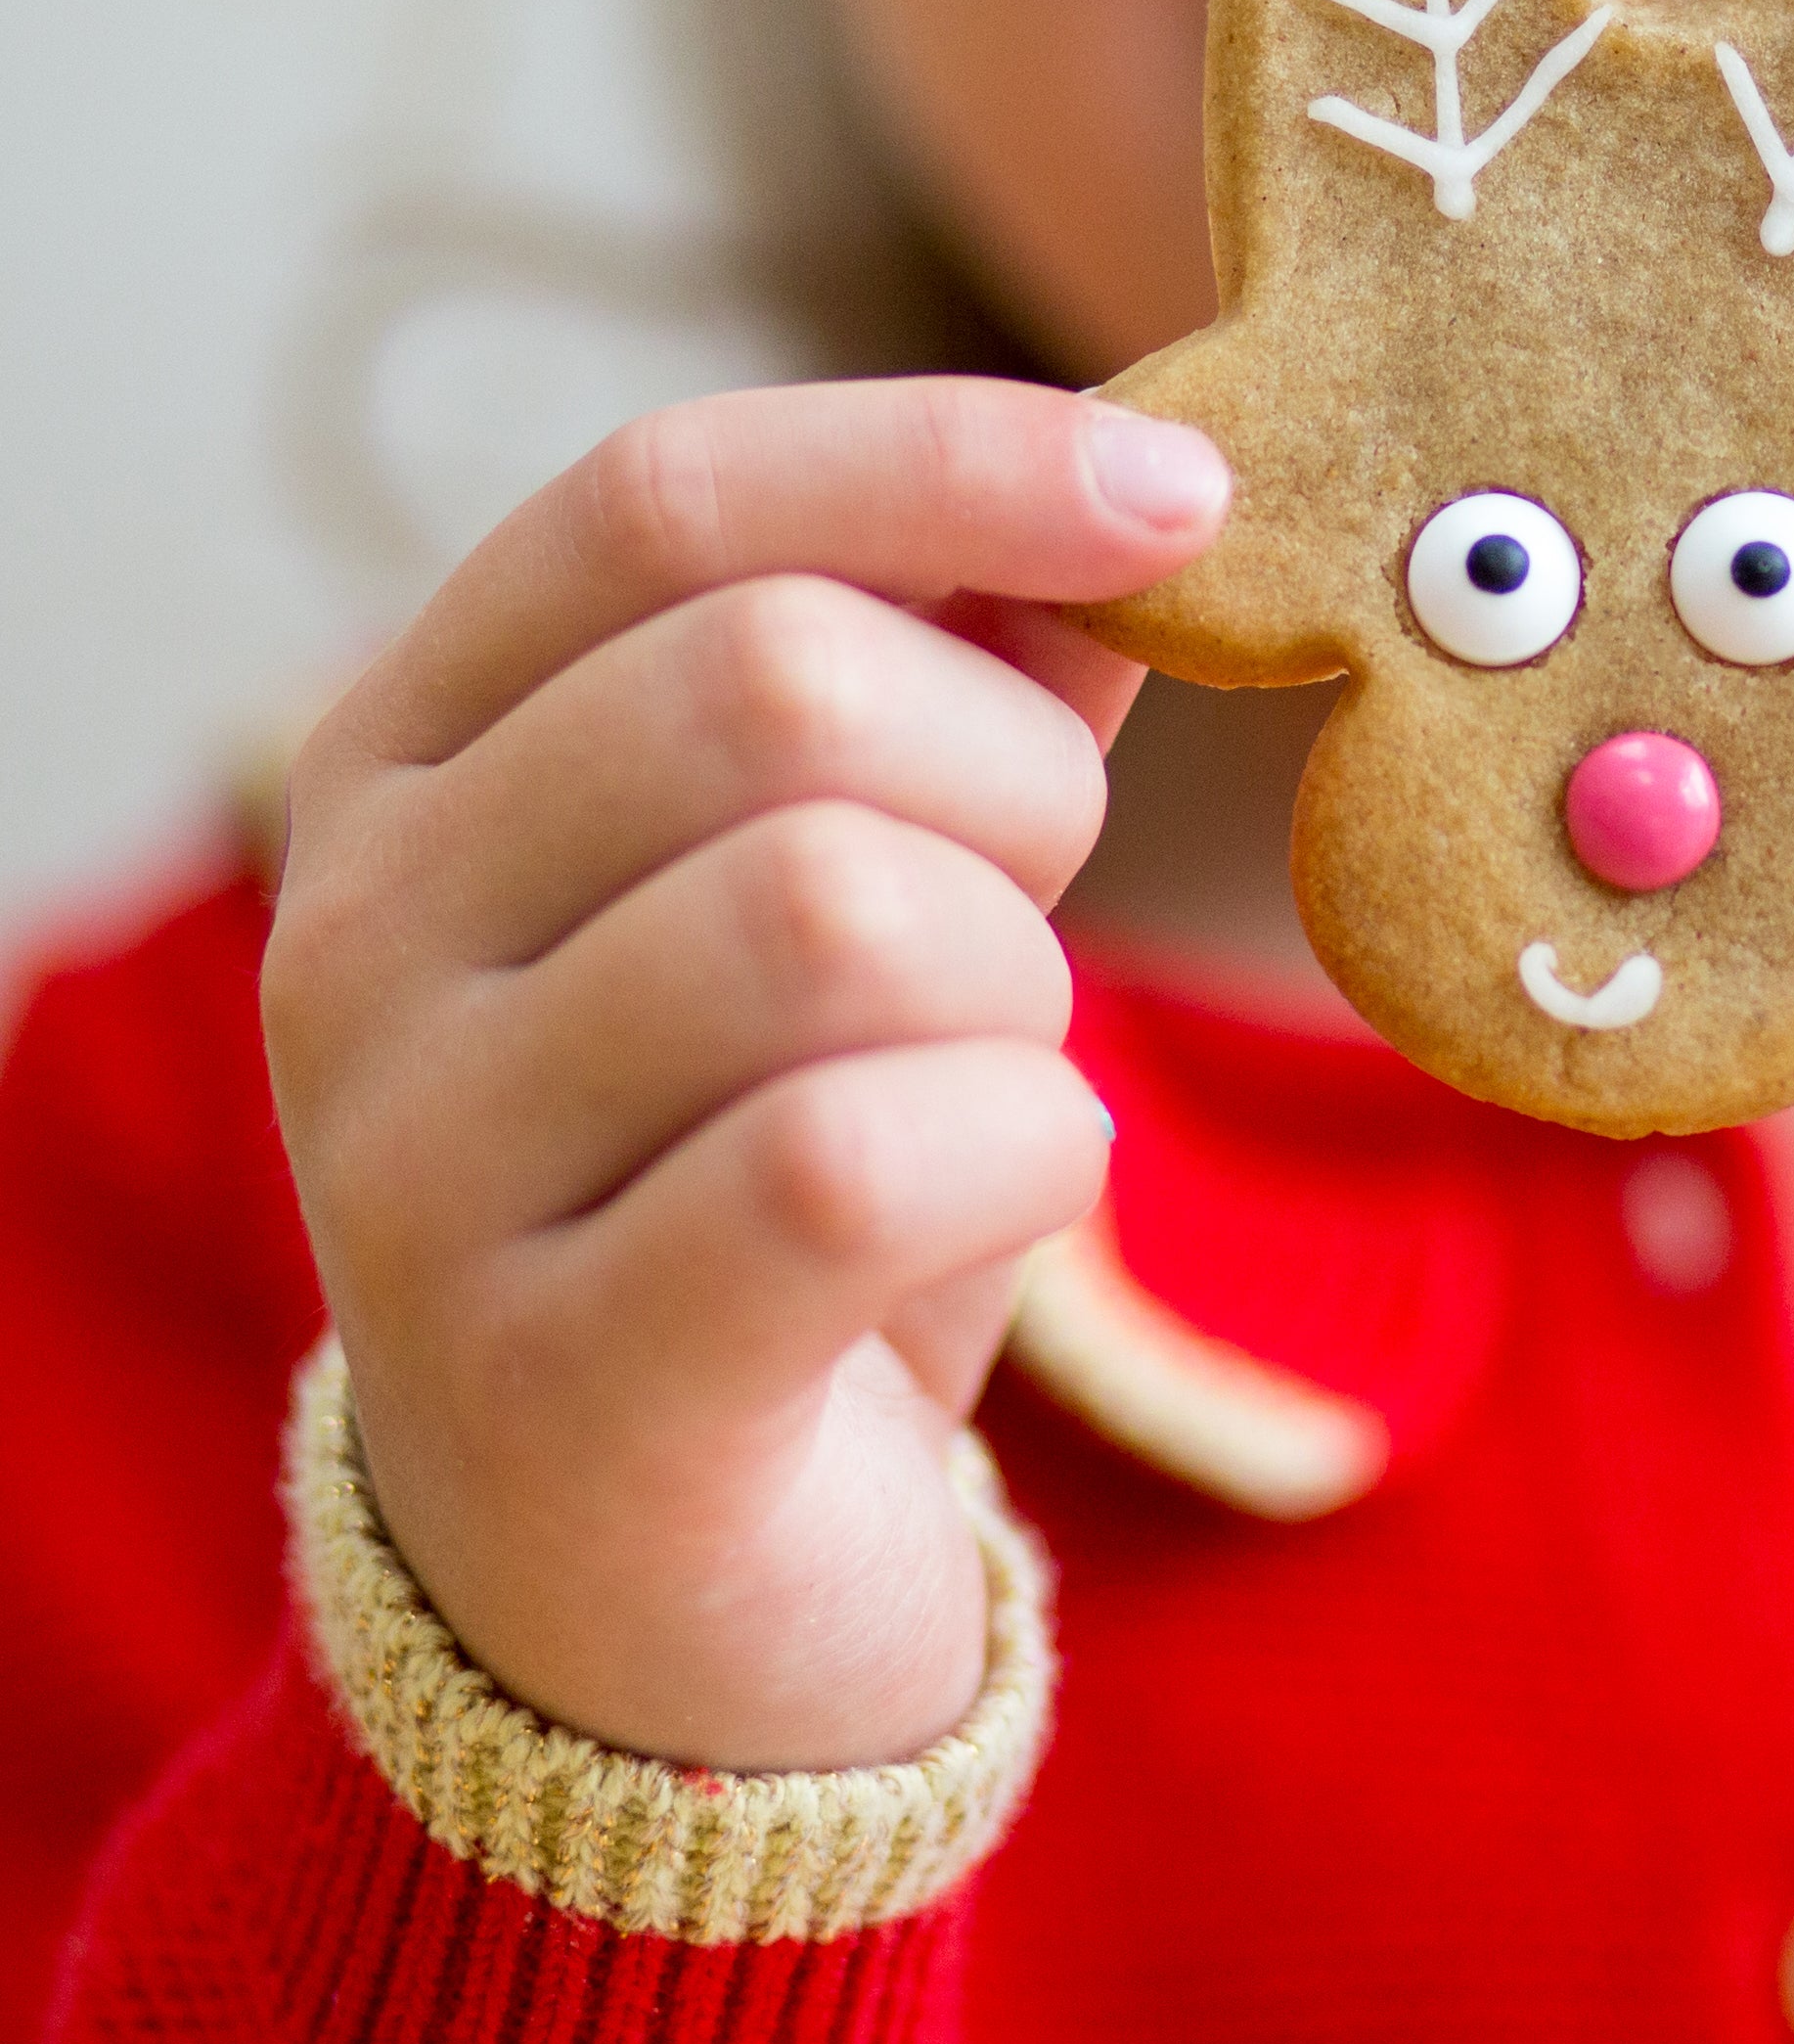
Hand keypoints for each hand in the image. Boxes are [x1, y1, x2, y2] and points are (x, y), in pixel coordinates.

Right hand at [265, 378, 1226, 1769]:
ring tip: (976, 1093)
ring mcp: (415, 1165)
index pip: (664, 496)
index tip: (1183, 497)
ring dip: (1015, 998)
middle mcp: (360, 931)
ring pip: (837, 912)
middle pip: (778, 683)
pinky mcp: (544, 1382)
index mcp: (416, 753)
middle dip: (1012, 788)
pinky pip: (858, 1160)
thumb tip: (1146, 479)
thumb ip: (971, 668)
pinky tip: (991, 1204)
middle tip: (1023, 930)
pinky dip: (1022, 1155)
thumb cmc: (786, 1165)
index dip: (946, 456)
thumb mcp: (863, 874)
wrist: (658, 1587)